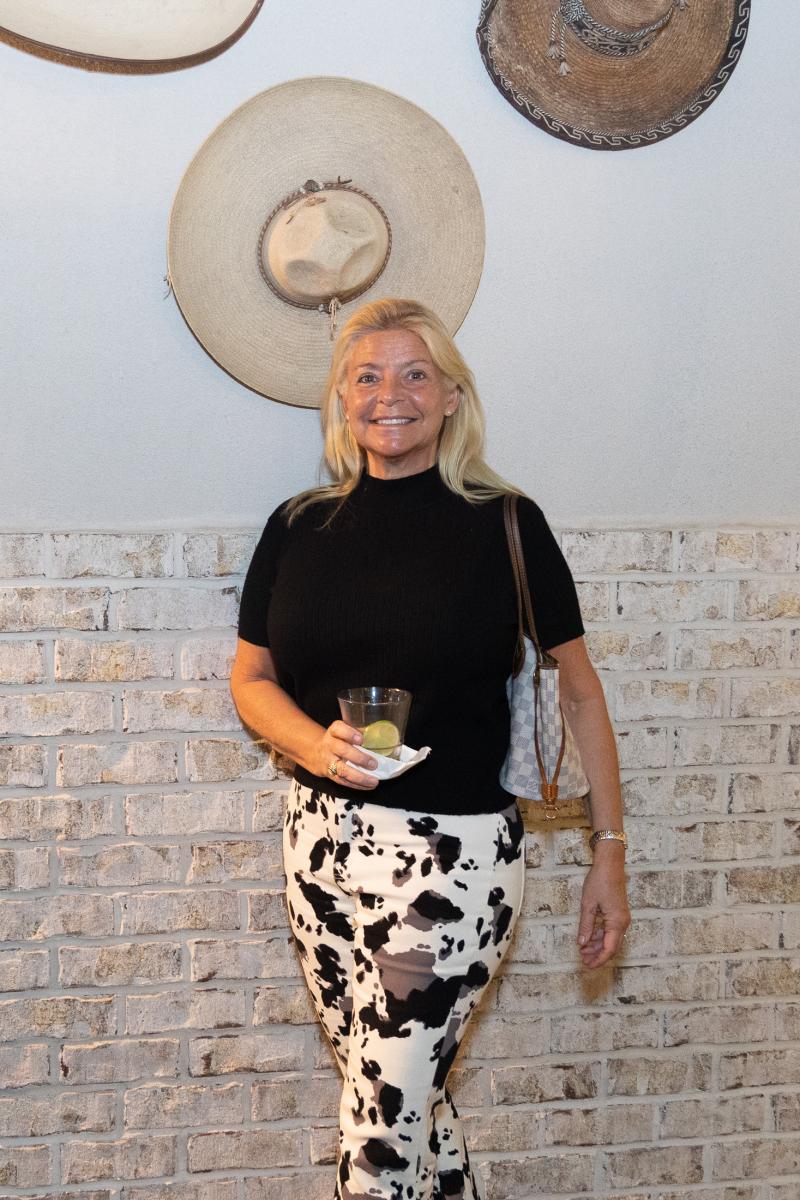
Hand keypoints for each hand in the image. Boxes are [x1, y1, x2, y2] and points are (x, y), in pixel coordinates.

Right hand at [314, 720, 379, 790]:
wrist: (315, 753)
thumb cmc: (337, 740)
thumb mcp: (343, 731)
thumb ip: (358, 731)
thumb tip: (378, 736)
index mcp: (334, 731)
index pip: (338, 729)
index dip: (350, 734)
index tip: (361, 739)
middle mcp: (329, 745)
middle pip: (342, 750)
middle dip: (359, 758)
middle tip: (374, 764)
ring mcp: (328, 761)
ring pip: (342, 770)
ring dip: (360, 777)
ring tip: (374, 781)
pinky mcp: (330, 774)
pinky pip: (343, 781)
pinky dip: (357, 785)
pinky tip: (369, 786)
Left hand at [576, 853, 630, 968]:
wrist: (610, 864)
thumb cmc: (599, 881)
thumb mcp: (588, 905)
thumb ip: (586, 926)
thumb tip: (582, 943)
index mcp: (617, 922)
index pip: (609, 949)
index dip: (598, 960)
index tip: (587, 965)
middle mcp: (622, 922)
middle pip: (611, 946)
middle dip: (597, 955)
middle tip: (582, 959)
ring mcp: (622, 918)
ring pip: (610, 939)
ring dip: (598, 945)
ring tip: (583, 950)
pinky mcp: (618, 913)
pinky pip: (610, 930)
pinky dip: (600, 936)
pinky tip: (589, 938)